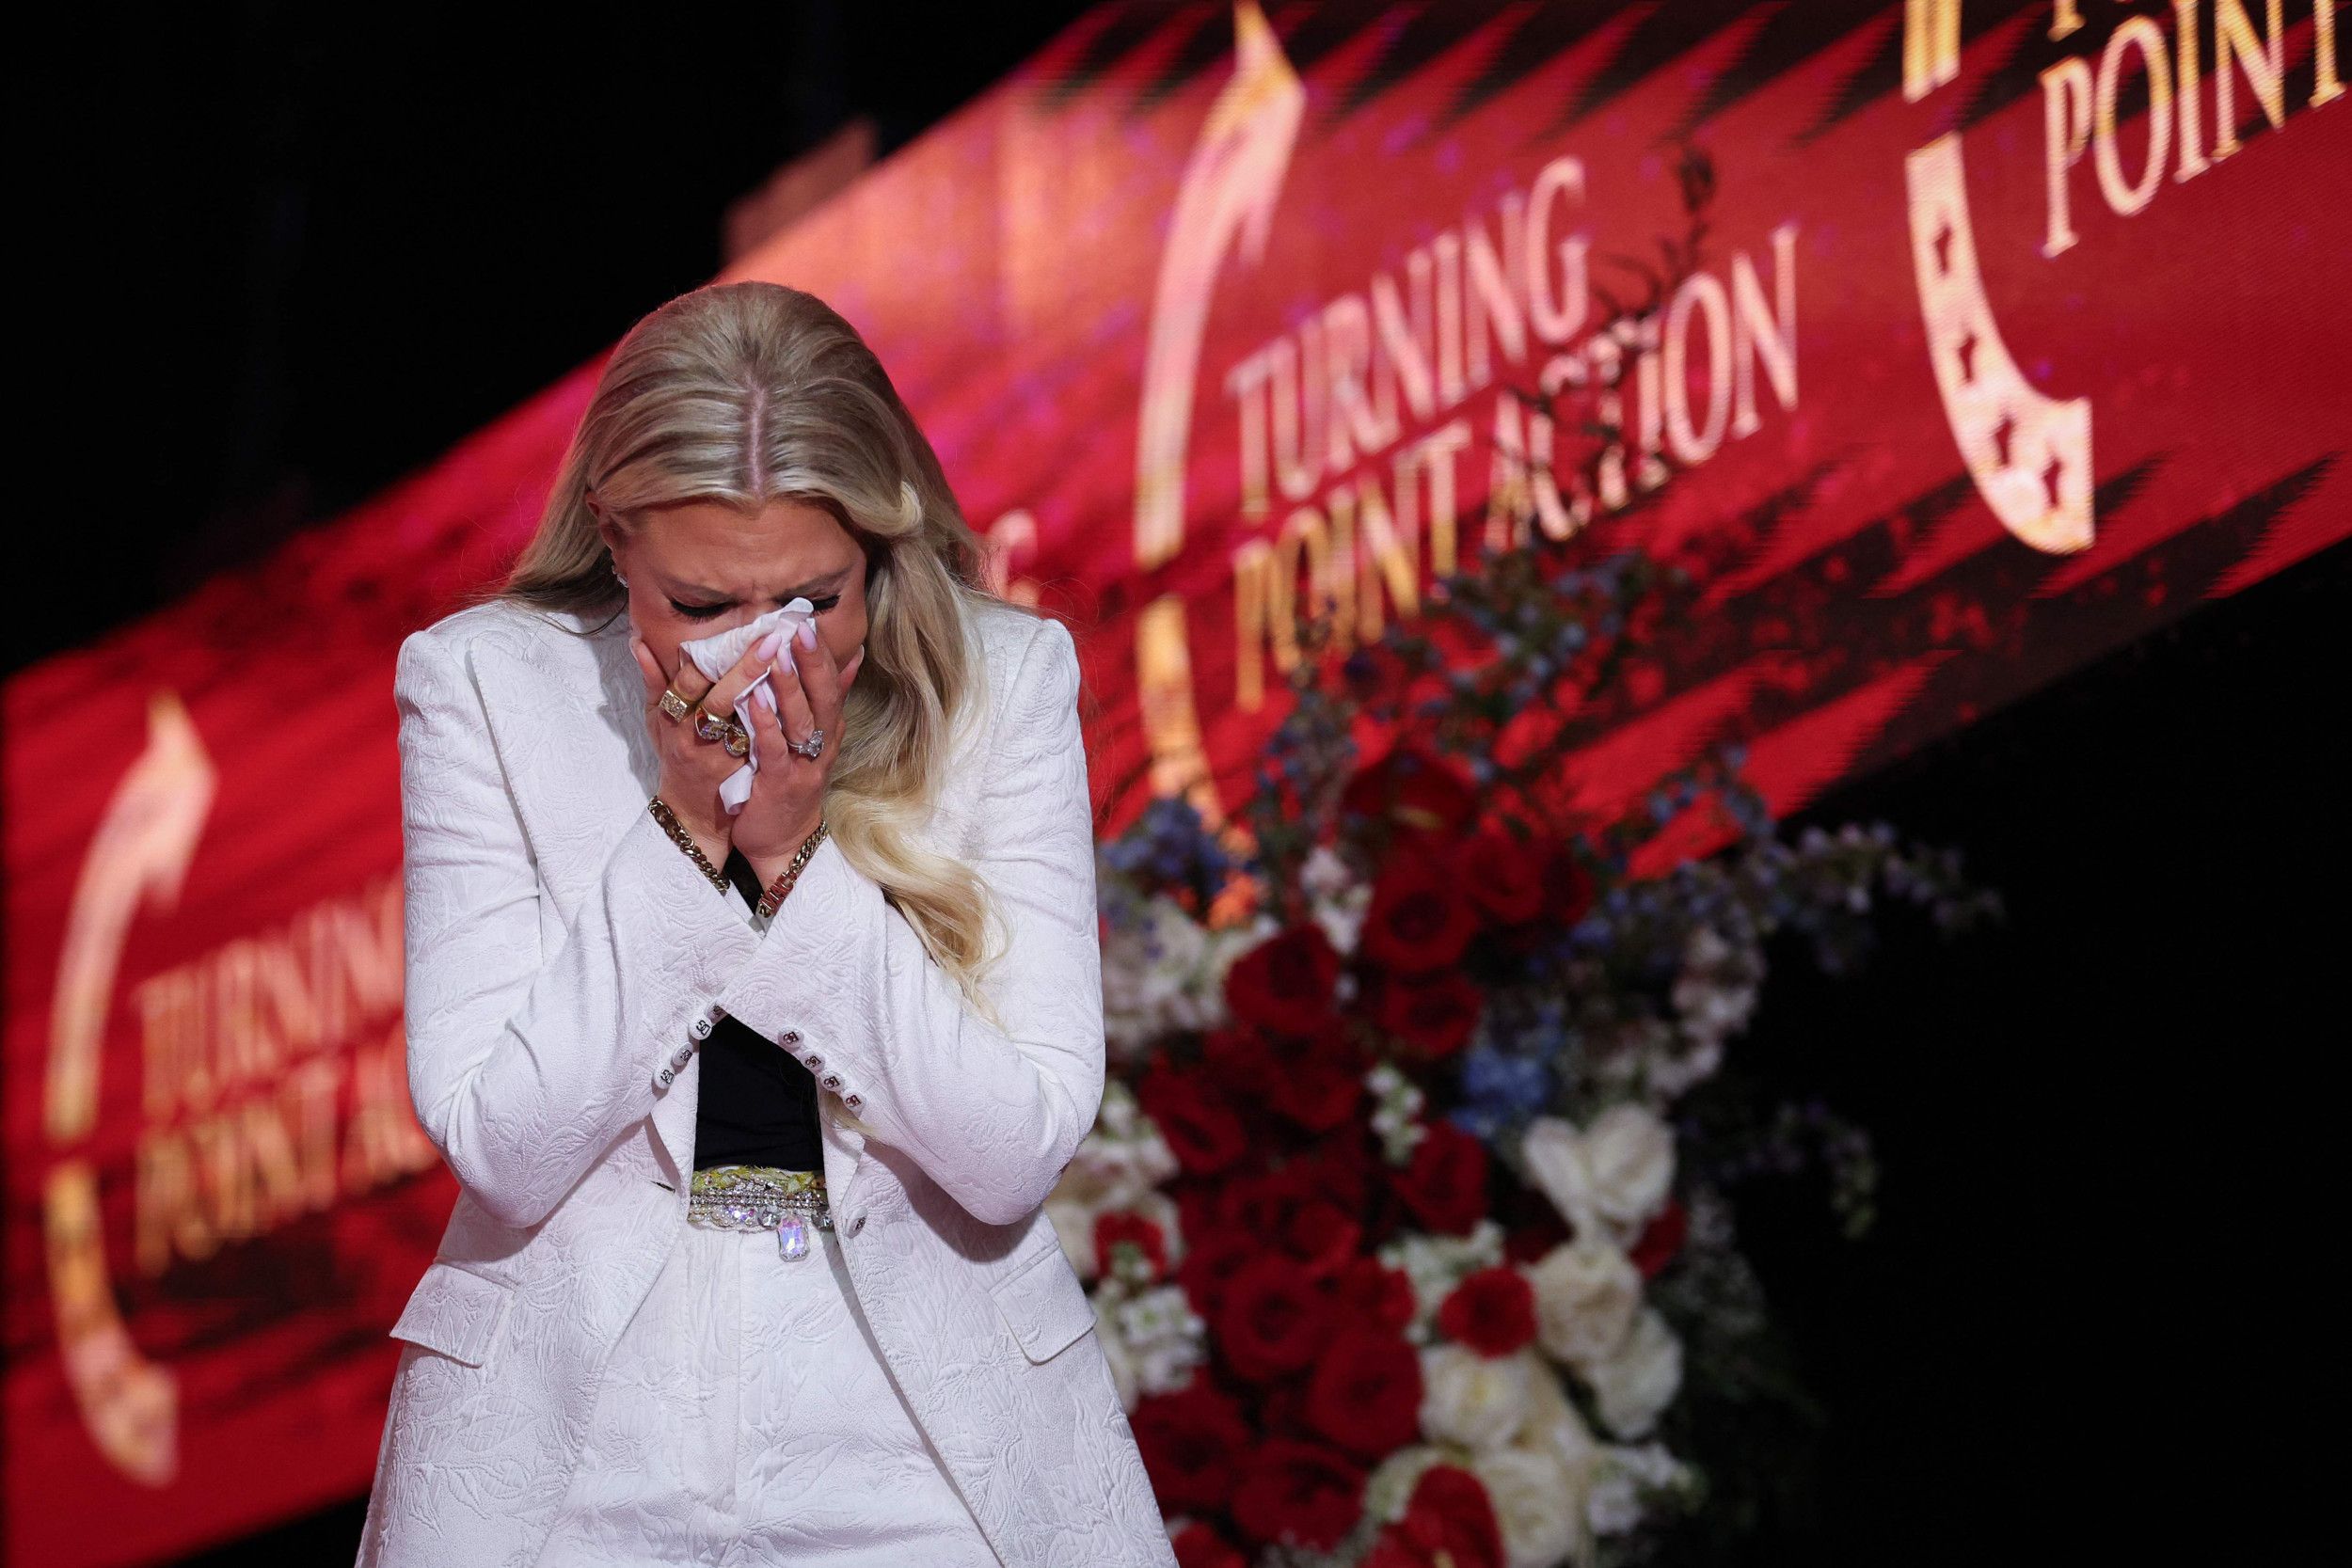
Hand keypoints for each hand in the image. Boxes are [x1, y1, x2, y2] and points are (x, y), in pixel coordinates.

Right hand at [628, 627, 785, 865]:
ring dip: (772, 695)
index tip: (733, 628)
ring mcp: (720, 757)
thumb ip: (653, 682)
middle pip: (720, 699)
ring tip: (795, 665)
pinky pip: (766, 746)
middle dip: (747, 669)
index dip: (711, 655)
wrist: (691, 815)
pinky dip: (783, 724)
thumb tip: (638, 641)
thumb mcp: (656, 722)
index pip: (688, 681)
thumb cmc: (675, 757)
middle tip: (774, 638)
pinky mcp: (744, 775)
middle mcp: (694, 737)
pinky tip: (804, 703)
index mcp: (672, 718)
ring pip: (747, 723)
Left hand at [733, 617, 864, 872]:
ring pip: (801, 720)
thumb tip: (852, 656)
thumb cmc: (790, 783)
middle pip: (823, 697)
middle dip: (812, 660)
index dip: (821, 653)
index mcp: (828, 730)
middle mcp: (822, 745)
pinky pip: (775, 748)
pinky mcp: (780, 783)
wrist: (781, 841)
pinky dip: (767, 723)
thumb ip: (829, 700)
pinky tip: (756, 700)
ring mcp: (803, 765)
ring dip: (791, 686)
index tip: (808, 618)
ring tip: (780, 654)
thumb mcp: (814, 739)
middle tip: (800, 625)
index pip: (831, 684)